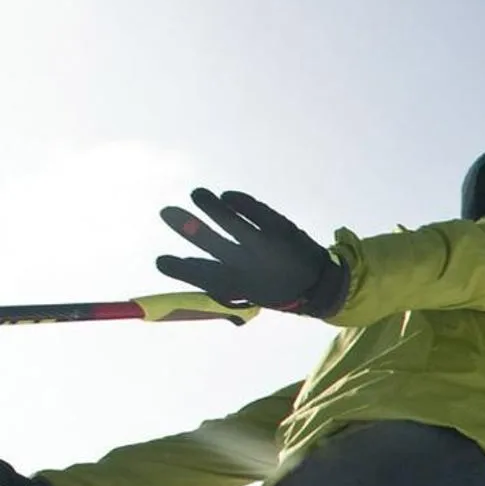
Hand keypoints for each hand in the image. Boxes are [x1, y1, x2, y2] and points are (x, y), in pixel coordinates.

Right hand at [156, 189, 348, 315]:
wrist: (322, 285)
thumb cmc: (275, 287)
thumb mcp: (246, 291)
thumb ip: (216, 279)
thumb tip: (181, 265)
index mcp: (241, 285)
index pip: (204, 277)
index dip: (180, 270)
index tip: (160, 260)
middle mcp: (253, 266)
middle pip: (213, 244)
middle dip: (188, 228)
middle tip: (166, 211)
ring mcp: (268, 246)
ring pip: (233, 222)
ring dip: (212, 206)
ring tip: (197, 194)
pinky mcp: (282, 229)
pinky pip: (256, 210)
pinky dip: (239, 201)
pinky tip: (226, 196)